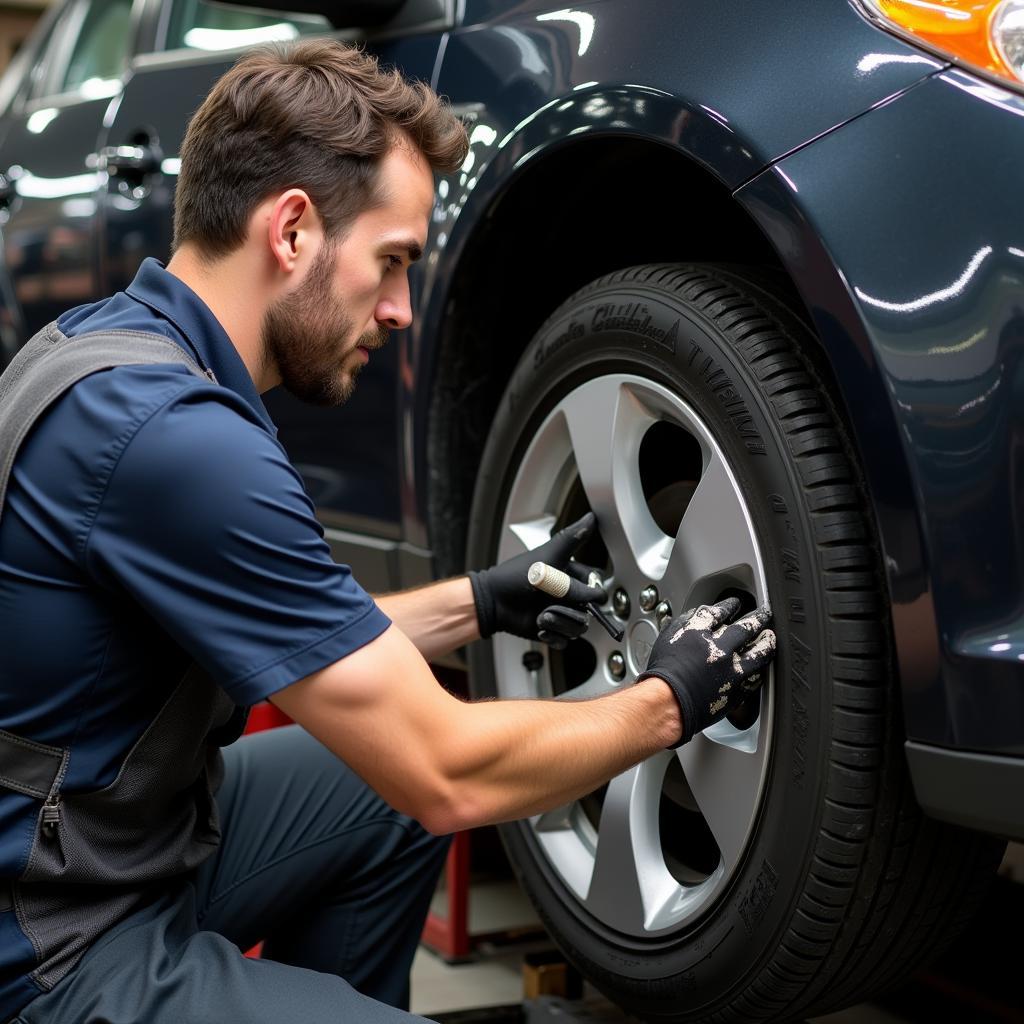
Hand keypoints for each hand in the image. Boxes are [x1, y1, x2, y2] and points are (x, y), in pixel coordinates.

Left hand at [469, 512, 606, 646]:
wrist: (494, 600)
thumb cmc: (517, 575)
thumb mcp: (549, 555)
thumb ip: (573, 539)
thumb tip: (591, 517)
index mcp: (572, 577)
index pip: (596, 587)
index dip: (590, 593)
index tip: (573, 590)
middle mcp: (569, 596)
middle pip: (589, 611)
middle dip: (569, 609)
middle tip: (551, 603)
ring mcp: (561, 613)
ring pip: (578, 627)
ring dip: (559, 622)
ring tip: (542, 616)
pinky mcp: (552, 629)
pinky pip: (564, 640)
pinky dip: (553, 635)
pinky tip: (540, 626)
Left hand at [637, 598, 774, 746]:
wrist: (663, 704)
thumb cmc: (690, 711)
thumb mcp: (727, 703)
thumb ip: (742, 687)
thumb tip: (750, 678)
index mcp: (736, 671)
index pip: (760, 652)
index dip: (767, 643)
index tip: (769, 637)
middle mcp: (721, 651)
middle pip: (745, 628)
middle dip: (757, 619)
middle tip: (763, 614)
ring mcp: (699, 638)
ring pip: (719, 613)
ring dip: (728, 607)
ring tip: (733, 604)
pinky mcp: (680, 631)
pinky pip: (692, 615)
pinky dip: (700, 612)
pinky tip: (703, 610)